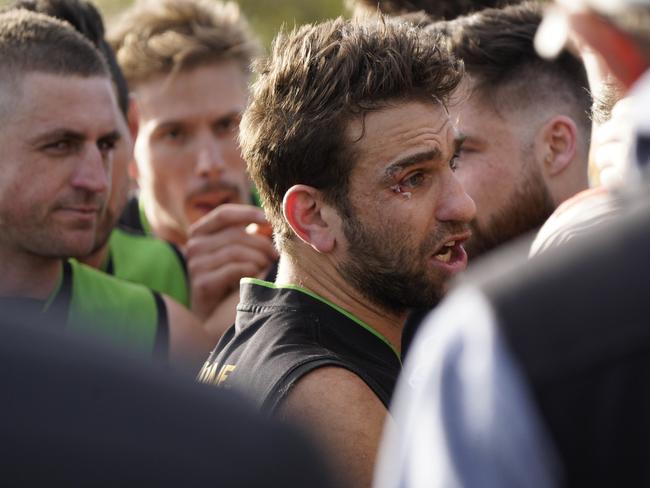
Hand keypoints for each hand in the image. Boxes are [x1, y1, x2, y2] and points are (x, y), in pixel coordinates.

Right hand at [185, 203, 277, 319]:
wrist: (212, 313)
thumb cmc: (228, 276)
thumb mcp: (235, 250)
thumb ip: (248, 234)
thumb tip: (270, 222)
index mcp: (200, 232)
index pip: (223, 214)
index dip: (247, 213)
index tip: (269, 220)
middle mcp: (194, 246)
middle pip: (235, 234)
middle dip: (261, 243)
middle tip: (275, 254)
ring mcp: (195, 265)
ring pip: (236, 251)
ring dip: (258, 258)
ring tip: (266, 266)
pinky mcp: (202, 283)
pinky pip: (233, 269)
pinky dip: (249, 270)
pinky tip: (255, 275)